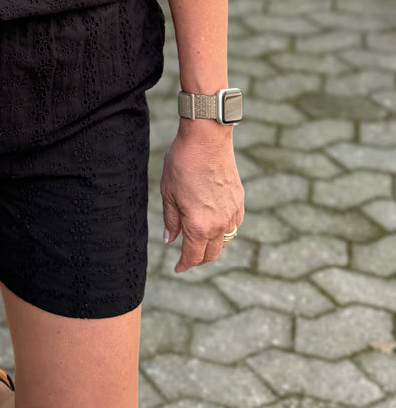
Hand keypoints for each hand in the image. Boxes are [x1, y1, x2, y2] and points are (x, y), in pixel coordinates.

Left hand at [159, 131, 243, 272]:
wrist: (207, 139)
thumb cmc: (183, 163)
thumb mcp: (168, 194)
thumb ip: (171, 221)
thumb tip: (170, 240)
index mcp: (199, 226)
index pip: (194, 257)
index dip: (184, 265)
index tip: (178, 268)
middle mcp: (219, 224)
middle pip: (211, 254)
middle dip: (198, 259)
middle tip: (186, 257)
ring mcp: (232, 213)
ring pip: (225, 241)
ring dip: (212, 246)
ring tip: (199, 241)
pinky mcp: (239, 201)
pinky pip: (234, 225)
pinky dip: (224, 231)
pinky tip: (214, 224)